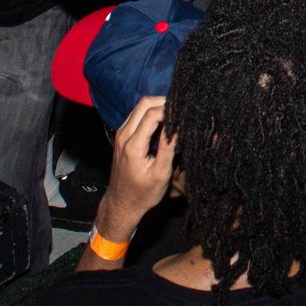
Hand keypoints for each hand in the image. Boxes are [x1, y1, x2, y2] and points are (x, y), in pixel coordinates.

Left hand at [98, 94, 177, 241]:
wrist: (121, 203)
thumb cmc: (143, 194)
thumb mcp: (161, 175)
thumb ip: (168, 148)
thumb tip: (178, 126)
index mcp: (133, 145)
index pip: (152, 114)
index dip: (170, 109)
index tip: (185, 114)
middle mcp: (124, 135)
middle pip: (144, 103)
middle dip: (164, 102)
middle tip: (181, 110)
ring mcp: (121, 134)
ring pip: (139, 107)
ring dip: (157, 106)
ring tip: (175, 114)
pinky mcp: (122, 135)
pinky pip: (136, 115)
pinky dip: (150, 112)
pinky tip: (164, 121)